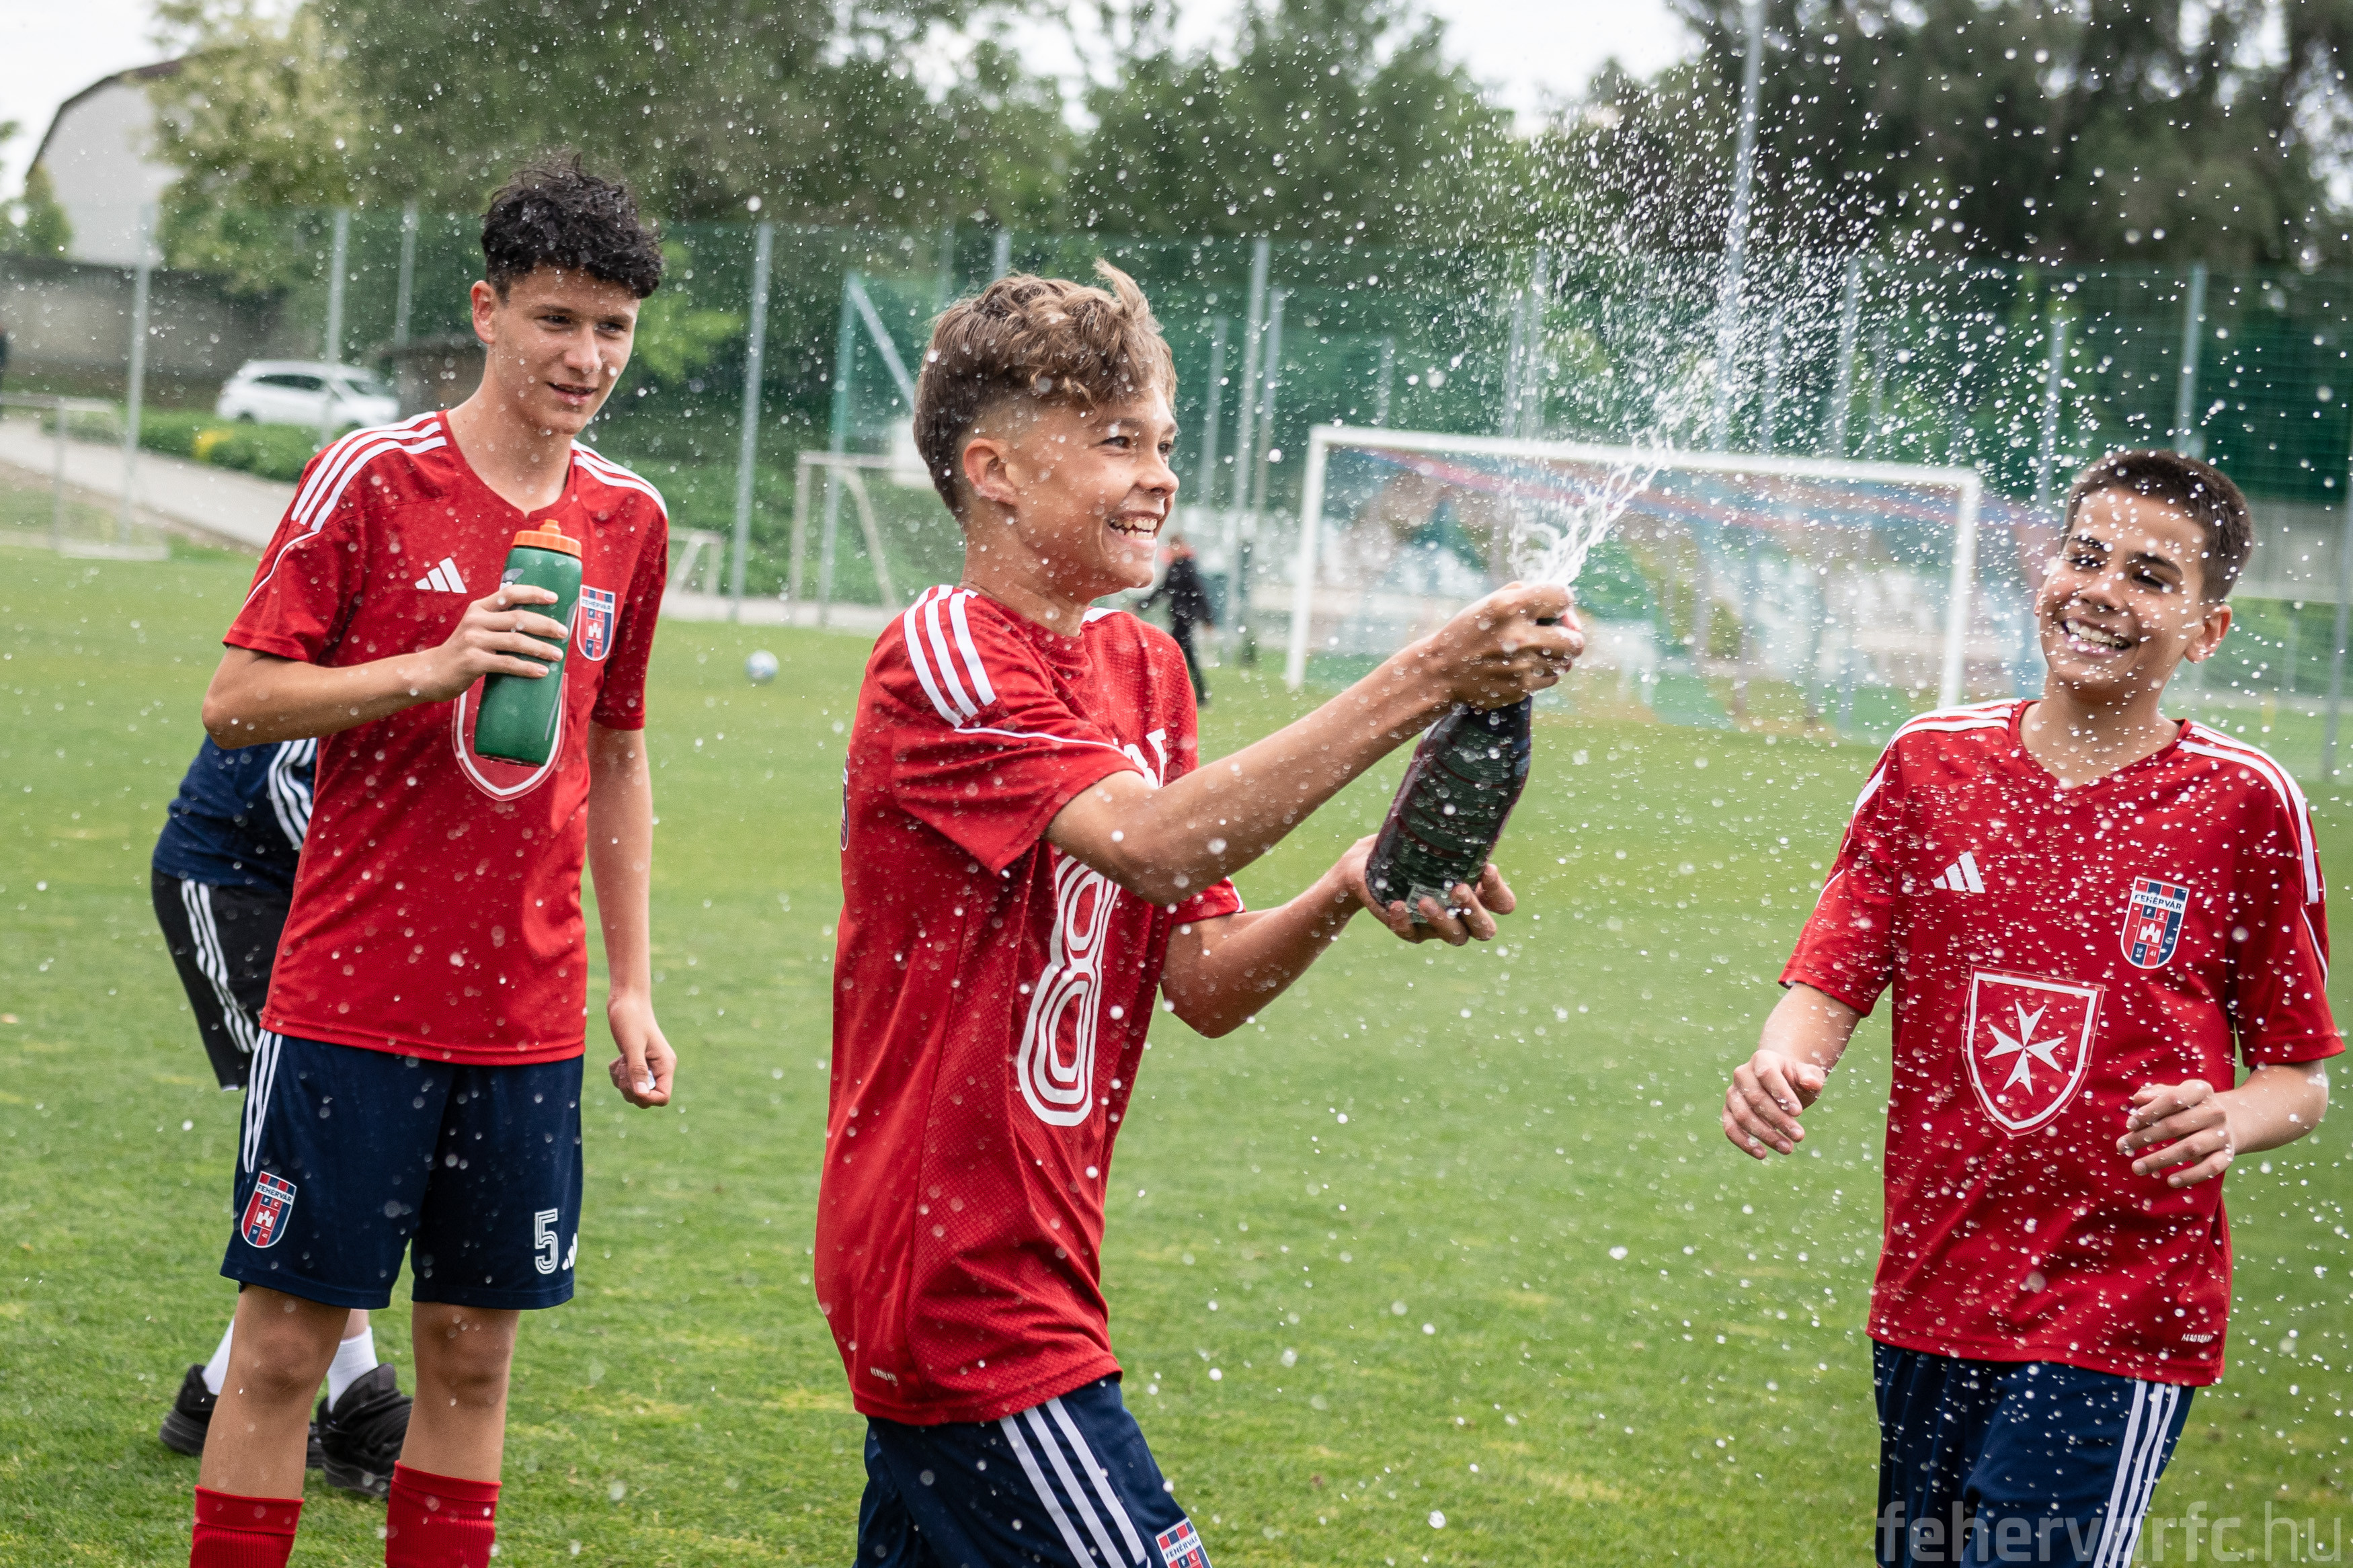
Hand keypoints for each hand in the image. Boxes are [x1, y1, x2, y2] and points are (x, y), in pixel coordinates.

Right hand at [412, 584, 570, 702]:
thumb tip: (536, 623)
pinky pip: (507, 663)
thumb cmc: (462, 651)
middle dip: (545, 625)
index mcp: (478, 608)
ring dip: (541, 648)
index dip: (533, 593)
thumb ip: (498, 622)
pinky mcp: (473, 661)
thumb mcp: (476, 629)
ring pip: (516, 641)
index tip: (554, 597)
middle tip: (563, 633)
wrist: (431, 672)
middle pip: (519, 618)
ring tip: (557, 655)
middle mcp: (475, 620)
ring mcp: (473, 640)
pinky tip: (541, 672)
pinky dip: (527, 668)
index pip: (510, 593)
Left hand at [606, 990, 675, 1107]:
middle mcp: (659, 1068)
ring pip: (634, 1091)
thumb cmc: (631, 1019)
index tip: (632, 1085)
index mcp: (665, 1065)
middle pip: (646, 1098)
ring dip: (622, 1080)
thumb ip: (637, 1070)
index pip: (663, 1097)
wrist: (626, 1000)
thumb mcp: (633, 1045)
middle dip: (630, 1089)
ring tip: (620, 1060)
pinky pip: (626, 1082)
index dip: (647, 1098)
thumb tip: (641, 1095)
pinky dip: (618, 1074)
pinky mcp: (637, 1064)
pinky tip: (618, 1058)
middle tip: (623, 1069)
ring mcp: (648, 1067)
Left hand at [1334, 835, 1515, 945]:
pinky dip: (1405, 922)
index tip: (1487, 868)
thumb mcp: (1429, 836)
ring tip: (1425, 901)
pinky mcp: (1410, 929)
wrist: (1366, 864)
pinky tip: (1397, 905)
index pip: (1503, 903)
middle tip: (1459, 888)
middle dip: (1475, 911)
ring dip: (1443, 921)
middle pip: (1485, 929)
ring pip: (1455, 937)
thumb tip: (1460, 799)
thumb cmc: (1408, 845)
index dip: (1500, 892)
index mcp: (1477, 890)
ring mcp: (1438, 924)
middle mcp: (1462, 912)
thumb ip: (1448, 829)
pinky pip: (1411, 933)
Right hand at [1395, 583, 1583, 711]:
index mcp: (1510, 607)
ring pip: (1566, 661)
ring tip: (1536, 650)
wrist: (1443, 671)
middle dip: (1570, 635)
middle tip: (1555, 635)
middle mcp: (1519, 637)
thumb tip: (1564, 607)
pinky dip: (1544, 672)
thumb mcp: (1492, 601)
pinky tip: (1524, 666)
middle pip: (1576, 640)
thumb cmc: (1470, 631)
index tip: (1553, 608)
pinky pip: (1552, 678)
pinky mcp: (1521, 687)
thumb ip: (1529, 594)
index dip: (1562, 602)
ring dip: (1557, 655)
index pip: (1563, 597)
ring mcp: (1522, 665)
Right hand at [1722, 1049, 1829, 1157]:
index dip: (1781, 1093)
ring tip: (1788, 1148)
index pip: (1767, 1074)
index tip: (1798, 1113)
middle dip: (1778, 1120)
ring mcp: (1733, 1093)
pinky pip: (1730, 1128)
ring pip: (1742, 1115)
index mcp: (1762, 1059)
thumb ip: (1812, 1077)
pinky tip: (1762, 1154)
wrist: (1780, 1084)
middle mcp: (1742, 1074)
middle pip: (1755, 1098)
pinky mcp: (1728, 1111)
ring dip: (1765, 1135)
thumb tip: (1812, 1083)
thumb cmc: (1796, 1080)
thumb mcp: (1809, 1075)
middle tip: (1799, 1136)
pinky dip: (1744, 1142)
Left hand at [2120, 1079, 2236, 1186]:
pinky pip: (2210, 1168)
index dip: (2149, 1112)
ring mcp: (2222, 1134)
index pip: (2173, 1099)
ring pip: (2189, 1148)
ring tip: (2137, 1167)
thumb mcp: (2174, 1095)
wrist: (2228, 1122)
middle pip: (2175, 1125)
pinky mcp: (2227, 1155)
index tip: (2129, 1125)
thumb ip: (2154, 1094)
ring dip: (2159, 1159)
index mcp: (2201, 1091)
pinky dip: (2190, 1176)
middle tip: (2122, 1146)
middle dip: (2145, 1137)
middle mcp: (2215, 1111)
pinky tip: (2170, 1181)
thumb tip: (2138, 1099)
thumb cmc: (2188, 1108)